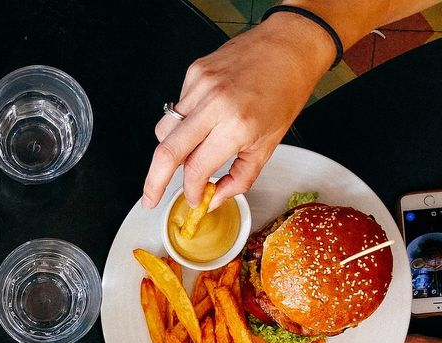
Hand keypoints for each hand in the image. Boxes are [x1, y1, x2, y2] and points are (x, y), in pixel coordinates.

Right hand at [142, 14, 331, 208]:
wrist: (290, 46)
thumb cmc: (286, 91)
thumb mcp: (269, 145)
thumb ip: (240, 178)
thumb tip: (215, 198)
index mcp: (237, 125)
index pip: (196, 169)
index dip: (191, 191)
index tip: (193, 198)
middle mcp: (214, 104)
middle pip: (166, 152)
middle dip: (153, 182)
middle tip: (151, 198)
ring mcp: (200, 85)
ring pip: (164, 130)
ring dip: (170, 150)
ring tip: (189, 152)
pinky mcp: (194, 72)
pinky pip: (177, 108)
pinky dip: (184, 122)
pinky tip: (204, 118)